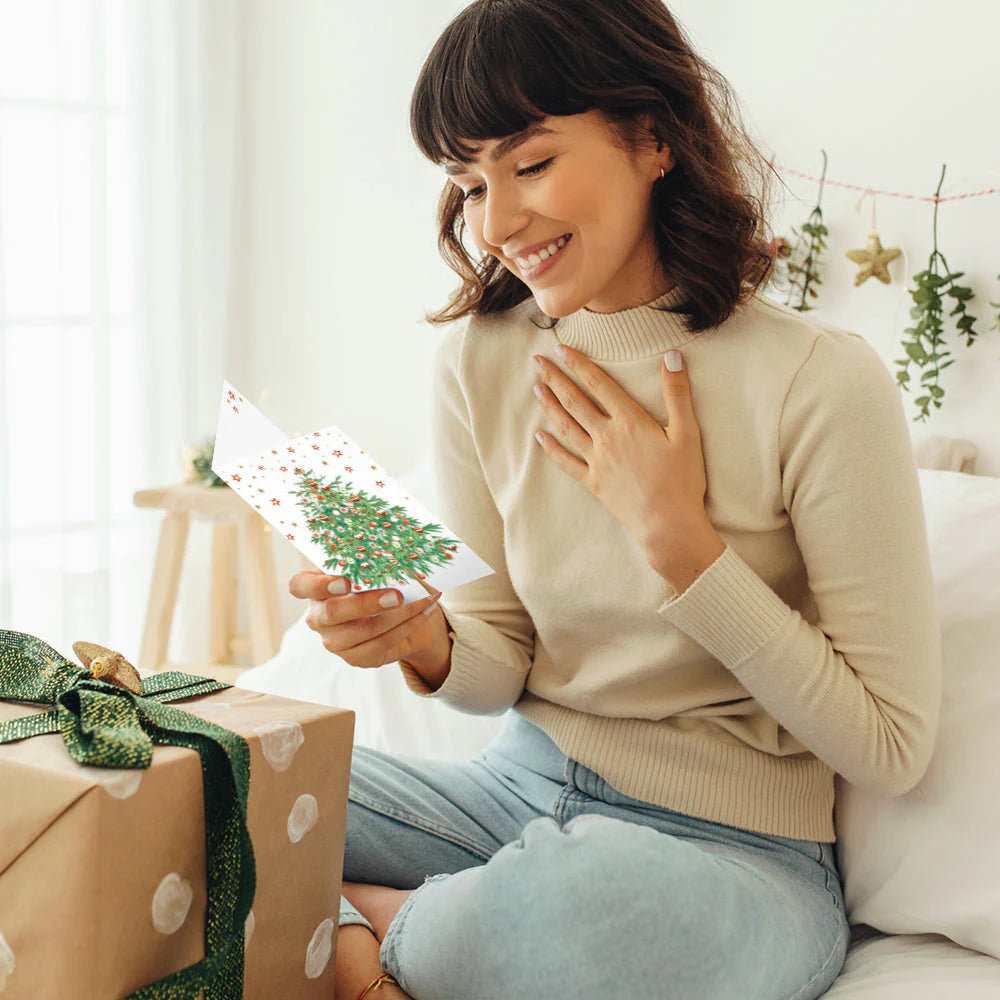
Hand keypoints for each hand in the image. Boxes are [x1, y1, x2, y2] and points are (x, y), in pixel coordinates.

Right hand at [288, 571, 442, 668]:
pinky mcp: (356, 658)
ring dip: (400, 614)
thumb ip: (369, 560)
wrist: (395, 612)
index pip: (298, 586)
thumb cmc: (375, 582)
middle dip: (368, 603)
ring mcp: (335, 641)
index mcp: (314, 589)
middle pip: (333, 613)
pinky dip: (408, 625)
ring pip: (366, 630)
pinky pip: (384, 644)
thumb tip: (395, 550)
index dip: (317, 585)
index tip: (344, 581)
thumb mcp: (367, 568)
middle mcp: (319, 617)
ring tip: (424, 599)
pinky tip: (425, 611)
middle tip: (398, 594)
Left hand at [532, 344, 712, 571]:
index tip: (561, 348)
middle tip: (536, 362)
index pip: (599, 384)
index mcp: (630, 422)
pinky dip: (551, 449)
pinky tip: (539, 437)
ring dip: (550, 406)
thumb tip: (672, 355)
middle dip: (554, 379)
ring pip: (567, 427)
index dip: (579, 364)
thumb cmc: (683, 479)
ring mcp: (597, 460)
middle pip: (575, 402)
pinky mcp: (594, 482)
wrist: (668, 524)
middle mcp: (607, 437)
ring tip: (536, 389)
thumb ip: (677, 393)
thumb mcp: (688, 432)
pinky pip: (567, 463)